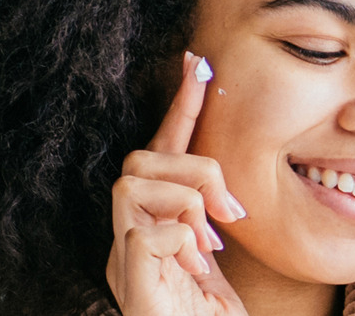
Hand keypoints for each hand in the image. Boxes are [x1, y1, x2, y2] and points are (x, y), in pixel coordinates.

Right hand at [106, 52, 247, 314]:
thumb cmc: (215, 311)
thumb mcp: (219, 248)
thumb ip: (213, 212)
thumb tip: (225, 187)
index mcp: (154, 220)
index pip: (162, 151)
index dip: (181, 106)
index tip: (199, 64)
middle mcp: (130, 233)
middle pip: (141, 157)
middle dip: (195, 168)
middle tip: (231, 210)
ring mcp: (123, 257)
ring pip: (135, 181)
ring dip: (189, 200)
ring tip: (213, 238)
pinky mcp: (127, 281)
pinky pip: (144, 230)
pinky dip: (182, 238)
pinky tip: (198, 264)